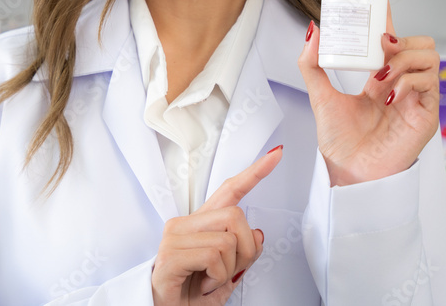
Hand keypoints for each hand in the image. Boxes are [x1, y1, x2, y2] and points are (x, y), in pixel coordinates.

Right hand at [151, 147, 282, 305]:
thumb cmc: (191, 296)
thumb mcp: (228, 274)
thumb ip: (244, 253)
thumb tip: (258, 233)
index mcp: (200, 224)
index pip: (229, 191)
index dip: (254, 172)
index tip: (275, 154)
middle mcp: (184, 224)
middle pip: (236, 217)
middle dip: (245, 252)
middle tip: (228, 272)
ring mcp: (174, 238)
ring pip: (228, 240)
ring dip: (228, 271)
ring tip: (209, 281)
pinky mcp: (170, 255)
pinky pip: (213, 257)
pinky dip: (216, 278)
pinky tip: (201, 284)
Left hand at [297, 4, 439, 185]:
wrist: (349, 172)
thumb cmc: (340, 141)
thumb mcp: (320, 96)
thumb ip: (312, 64)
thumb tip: (312, 30)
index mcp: (381, 76)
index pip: (393, 39)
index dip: (389, 17)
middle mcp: (402, 83)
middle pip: (421, 43)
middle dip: (403, 38)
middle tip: (381, 46)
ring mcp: (417, 97)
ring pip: (431, 57)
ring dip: (404, 59)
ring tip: (381, 75)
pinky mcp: (426, 114)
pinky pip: (430, 83)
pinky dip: (409, 80)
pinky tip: (389, 94)